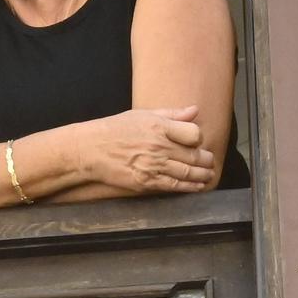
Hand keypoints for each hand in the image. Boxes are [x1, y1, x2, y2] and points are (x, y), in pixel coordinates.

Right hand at [77, 106, 216, 193]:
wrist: (88, 150)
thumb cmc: (112, 130)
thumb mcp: (141, 115)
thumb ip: (171, 114)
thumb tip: (195, 110)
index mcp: (159, 127)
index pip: (194, 134)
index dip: (199, 139)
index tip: (197, 142)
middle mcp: (159, 146)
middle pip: (195, 155)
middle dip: (206, 159)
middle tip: (209, 161)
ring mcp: (153, 165)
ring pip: (189, 172)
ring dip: (202, 174)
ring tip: (208, 174)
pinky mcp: (146, 182)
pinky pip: (175, 185)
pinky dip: (190, 187)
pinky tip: (197, 186)